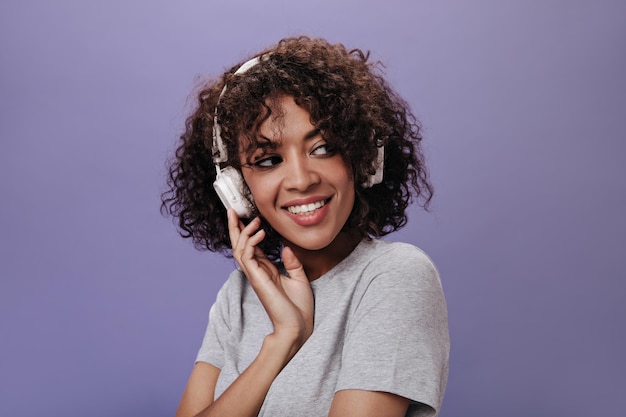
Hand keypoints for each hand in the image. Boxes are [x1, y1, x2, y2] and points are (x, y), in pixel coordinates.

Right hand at [228, 209, 313, 352]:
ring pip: (239, 249)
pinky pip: (247, 256)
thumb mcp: (299, 279)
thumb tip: (285, 247)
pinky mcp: (257, 279)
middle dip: (234, 228)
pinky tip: (260, 232)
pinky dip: (251, 242)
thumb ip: (292, 262)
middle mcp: (257, 272)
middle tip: (232, 210)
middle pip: (239, 246)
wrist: (297, 327)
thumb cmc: (298, 308)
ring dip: (244, 232)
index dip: (246, 232)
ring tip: (253, 220)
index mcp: (265, 271)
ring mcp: (255, 276)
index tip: (246, 217)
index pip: (250, 247)